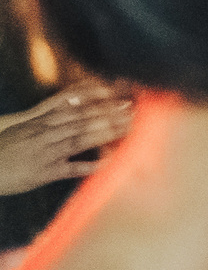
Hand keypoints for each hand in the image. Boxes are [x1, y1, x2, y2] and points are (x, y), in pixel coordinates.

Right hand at [0, 86, 131, 195]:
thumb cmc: (4, 151)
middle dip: (108, 114)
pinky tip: (111, 162)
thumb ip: (46, 120)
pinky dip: (91, 165)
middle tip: (132, 109)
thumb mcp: (23, 130)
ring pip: (79, 139)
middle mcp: (45, 134)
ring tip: (128, 127)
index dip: (96, 102)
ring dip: (105, 133)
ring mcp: (47, 152)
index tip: (117, 97)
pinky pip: (72, 168)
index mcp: (40, 123)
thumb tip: (67, 108)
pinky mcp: (46, 172)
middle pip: (81, 120)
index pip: (73, 109)